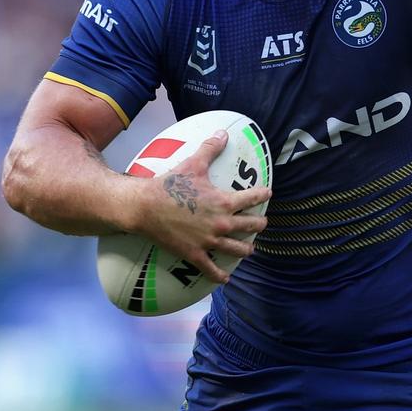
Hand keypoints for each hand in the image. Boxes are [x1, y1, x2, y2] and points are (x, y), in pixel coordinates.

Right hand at [132, 131, 270, 282]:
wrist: (144, 207)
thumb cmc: (170, 184)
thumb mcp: (193, 163)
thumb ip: (211, 149)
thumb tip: (223, 132)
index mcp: (225, 202)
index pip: (254, 198)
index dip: (263, 194)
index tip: (267, 193)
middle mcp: (222, 223)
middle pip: (252, 226)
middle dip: (259, 224)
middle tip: (261, 222)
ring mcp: (209, 241)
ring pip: (239, 250)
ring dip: (247, 249)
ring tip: (250, 249)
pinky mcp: (194, 254)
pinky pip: (212, 270)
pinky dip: (220, 276)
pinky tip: (226, 278)